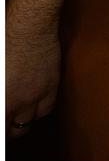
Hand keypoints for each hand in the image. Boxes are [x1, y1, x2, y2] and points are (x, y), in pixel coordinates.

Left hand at [6, 21, 59, 137]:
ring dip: (21, 123)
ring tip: (17, 117)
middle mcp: (16, 102)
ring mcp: (35, 95)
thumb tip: (3, 97)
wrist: (28, 28)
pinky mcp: (51, 86)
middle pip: (12, 130)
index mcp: (1, 99)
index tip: (2, 129)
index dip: (2, 132)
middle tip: (6, 122)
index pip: (1, 127)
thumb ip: (1, 91)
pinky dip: (39, 111)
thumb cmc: (5, 44)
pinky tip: (34, 105)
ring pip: (28, 122)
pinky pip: (47, 109)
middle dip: (8, 130)